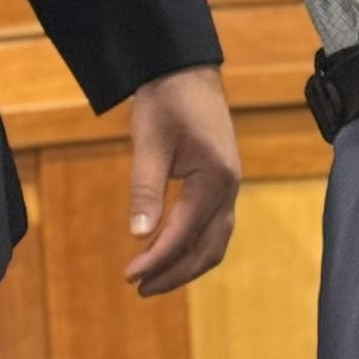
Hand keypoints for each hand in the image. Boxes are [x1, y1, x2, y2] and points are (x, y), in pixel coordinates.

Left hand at [124, 66, 240, 296]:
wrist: (186, 70)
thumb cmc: (167, 101)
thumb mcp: (150, 141)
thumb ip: (146, 188)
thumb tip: (138, 235)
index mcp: (215, 178)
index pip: (184, 233)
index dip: (157, 259)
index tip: (129, 276)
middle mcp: (228, 188)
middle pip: (208, 248)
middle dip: (175, 272)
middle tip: (139, 287)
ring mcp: (228, 186)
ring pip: (214, 241)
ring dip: (184, 264)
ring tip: (151, 278)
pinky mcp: (220, 182)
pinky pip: (212, 227)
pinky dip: (192, 246)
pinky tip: (167, 250)